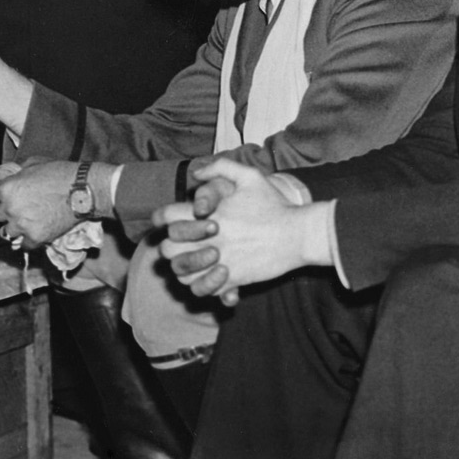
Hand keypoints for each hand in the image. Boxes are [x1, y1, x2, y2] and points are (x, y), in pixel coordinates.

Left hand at [0, 159, 81, 247]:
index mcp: (7, 189)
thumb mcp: (34, 164)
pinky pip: (24, 244)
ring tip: (25, 221)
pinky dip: (28, 240)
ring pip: (7, 232)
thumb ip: (18, 173)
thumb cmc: (61, 174)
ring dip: (14, 227)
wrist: (82, 191)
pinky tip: (34, 232)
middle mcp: (10, 208)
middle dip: (0, 211)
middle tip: (12, 209)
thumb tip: (12, 177)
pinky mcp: (36, 238)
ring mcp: (22, 225)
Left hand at [157, 160, 332, 300]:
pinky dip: (204, 286)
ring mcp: (217, 261)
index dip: (161, 219)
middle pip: (168, 249)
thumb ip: (220, 168)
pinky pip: (203, 290)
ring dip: (186, 269)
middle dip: (172, 247)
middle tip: (185, 245)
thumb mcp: (249, 176)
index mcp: (206, 213)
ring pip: (182, 273)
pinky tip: (215, 277)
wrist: (297, 234)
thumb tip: (196, 173)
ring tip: (199, 263)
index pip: (166, 216)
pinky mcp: (230, 279)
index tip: (168, 224)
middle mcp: (207, 238)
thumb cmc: (274, 205)